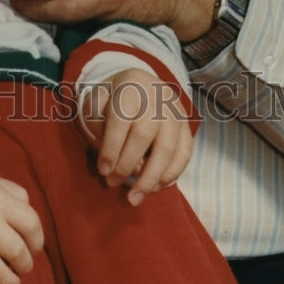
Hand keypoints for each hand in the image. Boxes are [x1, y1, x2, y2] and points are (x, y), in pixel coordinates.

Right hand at [0, 175, 43, 283]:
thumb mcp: (1, 187)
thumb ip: (22, 202)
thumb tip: (33, 235)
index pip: (31, 224)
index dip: (38, 242)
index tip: (34, 248)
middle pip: (16, 252)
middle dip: (25, 264)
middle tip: (22, 265)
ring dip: (10, 281)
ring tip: (10, 277)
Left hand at [80, 68, 193, 206]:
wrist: (141, 85)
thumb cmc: (115, 99)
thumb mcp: (97, 101)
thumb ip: (97, 123)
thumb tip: (112, 157)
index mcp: (131, 85)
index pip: (120, 118)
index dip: (111, 147)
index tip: (102, 170)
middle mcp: (157, 96)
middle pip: (143, 135)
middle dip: (126, 165)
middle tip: (111, 182)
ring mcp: (175, 111)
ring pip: (167, 148)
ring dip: (150, 178)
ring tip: (135, 197)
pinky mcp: (186, 125)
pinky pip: (184, 153)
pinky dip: (172, 174)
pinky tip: (156, 187)